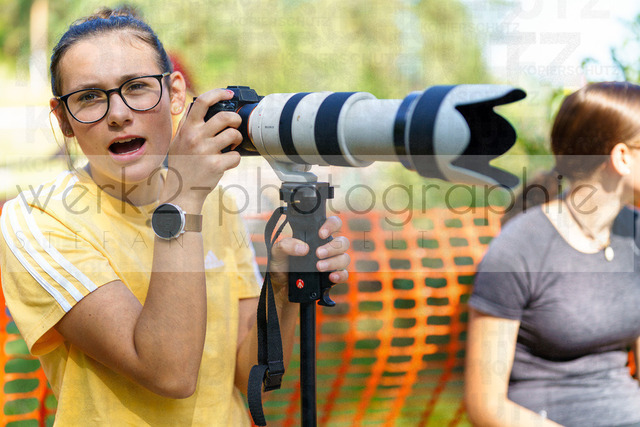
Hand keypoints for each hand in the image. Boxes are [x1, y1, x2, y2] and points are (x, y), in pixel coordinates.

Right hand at [161, 89, 242, 212]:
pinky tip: (227, 162)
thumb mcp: (178, 141)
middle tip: (235, 126)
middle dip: (236, 119)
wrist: (181, 191)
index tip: (229, 94)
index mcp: (187, 128)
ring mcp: (206, 151)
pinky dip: (235, 159)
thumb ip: (187, 124)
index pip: (203, 102)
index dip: (219, 94)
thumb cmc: (182, 164)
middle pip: (225, 117)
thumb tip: (198, 105)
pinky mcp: (215, 165)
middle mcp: (195, 137)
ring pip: (234, 135)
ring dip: (237, 139)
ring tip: (232, 145)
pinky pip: (236, 156)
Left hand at [269, 216, 349, 290]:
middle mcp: (327, 247)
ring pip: (344, 258)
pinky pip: (344, 274)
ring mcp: (331, 262)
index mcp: (316, 237)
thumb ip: (286, 245)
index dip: (331, 225)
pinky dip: (340, 275)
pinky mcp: (332, 277)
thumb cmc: (281, 264)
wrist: (280, 285)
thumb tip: (304, 248)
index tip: (321, 234)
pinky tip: (331, 277)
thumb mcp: (277, 252)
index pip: (333, 223)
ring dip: (334, 261)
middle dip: (332, 247)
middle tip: (318, 253)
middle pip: (343, 242)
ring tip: (319, 267)